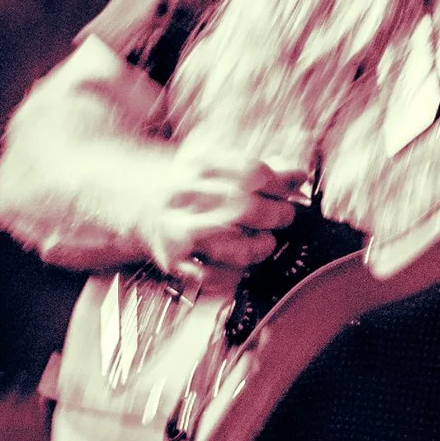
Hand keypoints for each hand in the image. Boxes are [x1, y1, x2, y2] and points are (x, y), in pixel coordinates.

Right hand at [135, 138, 307, 274]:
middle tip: (284, 217)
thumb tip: (299, 176)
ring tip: (265, 243)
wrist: (140, 204)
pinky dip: (231, 275)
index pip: (249, 172)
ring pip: (226, 245)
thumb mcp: (220, 168)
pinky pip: (207, 275)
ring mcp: (176, 229)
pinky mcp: (171, 259)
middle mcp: (185, 195)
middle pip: (242, 207)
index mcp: (200, 166)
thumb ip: (261, 172)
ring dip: (257, 247)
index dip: (278, 183)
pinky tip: (239, 266)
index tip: (292, 189)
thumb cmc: (192, 186)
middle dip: (274, 215)